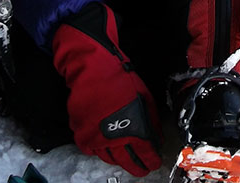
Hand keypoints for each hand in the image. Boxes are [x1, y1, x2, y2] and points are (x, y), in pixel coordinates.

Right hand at [51, 2, 161, 175]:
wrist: (92, 70)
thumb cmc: (120, 80)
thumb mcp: (144, 97)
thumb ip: (151, 120)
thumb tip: (156, 138)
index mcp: (134, 128)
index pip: (145, 153)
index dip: (151, 160)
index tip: (154, 163)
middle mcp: (116, 138)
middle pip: (127, 161)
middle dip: (137, 167)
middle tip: (142, 169)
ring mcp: (97, 138)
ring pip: (110, 159)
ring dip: (120, 161)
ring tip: (126, 161)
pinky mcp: (82, 134)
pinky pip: (93, 151)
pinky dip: (101, 152)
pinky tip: (107, 148)